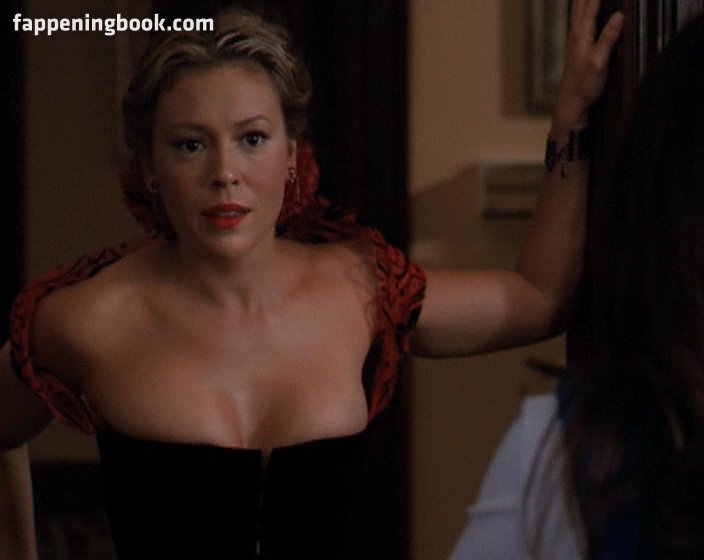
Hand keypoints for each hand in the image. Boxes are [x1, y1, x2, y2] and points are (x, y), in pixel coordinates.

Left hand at [553, 0, 623, 130]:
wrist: (570, 104)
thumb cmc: (584, 85)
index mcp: (581, 35)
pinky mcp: (576, 47)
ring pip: (577, 10)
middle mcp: (575, 34)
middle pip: (580, 4)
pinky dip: (581, 8)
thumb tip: (620, 14)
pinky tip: (583, 9)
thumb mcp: (599, 62)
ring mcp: (574, 40)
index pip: (590, 4)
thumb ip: (608, 38)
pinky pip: (578, 19)